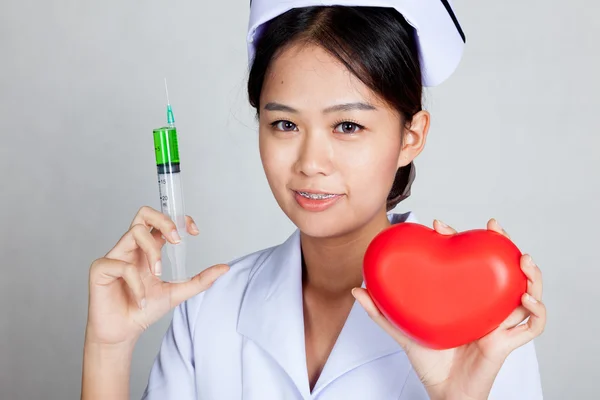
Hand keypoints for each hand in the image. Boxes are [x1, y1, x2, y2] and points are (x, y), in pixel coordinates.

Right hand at [84, 206, 228, 348]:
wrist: (123, 333)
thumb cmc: (144, 311)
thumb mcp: (177, 293)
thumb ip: (200, 280)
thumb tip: (224, 268)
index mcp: (148, 250)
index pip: (160, 222)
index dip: (177, 219)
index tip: (194, 231)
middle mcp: (131, 248)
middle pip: (143, 214)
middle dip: (163, 221)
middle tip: (176, 240)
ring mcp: (115, 256)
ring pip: (134, 232)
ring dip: (152, 253)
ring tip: (157, 274)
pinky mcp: (101, 269)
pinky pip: (123, 265)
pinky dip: (136, 284)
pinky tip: (140, 300)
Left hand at [353, 218, 545, 399]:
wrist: (442, 390)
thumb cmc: (428, 361)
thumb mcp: (402, 330)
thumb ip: (381, 312)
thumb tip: (357, 290)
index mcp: (464, 297)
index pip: (467, 262)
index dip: (459, 240)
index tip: (440, 225)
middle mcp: (484, 305)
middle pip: (502, 268)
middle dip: (503, 244)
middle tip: (492, 227)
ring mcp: (498, 322)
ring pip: (525, 291)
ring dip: (529, 273)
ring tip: (522, 259)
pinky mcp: (506, 342)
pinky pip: (532, 327)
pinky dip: (537, 312)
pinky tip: (525, 297)